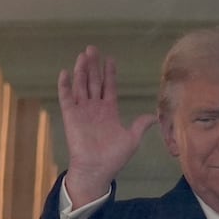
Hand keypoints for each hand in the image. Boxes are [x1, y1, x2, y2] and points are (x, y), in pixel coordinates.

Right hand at [57, 45, 156, 205]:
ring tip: (83, 55)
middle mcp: (95, 108)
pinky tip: (65, 73)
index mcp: (109, 111)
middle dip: (93, 65)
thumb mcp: (132, 140)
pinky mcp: (71, 117)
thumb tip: (154, 117)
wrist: (97, 170)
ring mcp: (82, 111)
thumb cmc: (113, 158)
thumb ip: (140, 125)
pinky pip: (66, 98)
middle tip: (93, 48)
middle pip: (93, 81)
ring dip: (81, 71)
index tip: (110, 60)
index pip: (109, 87)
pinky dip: (64, 86)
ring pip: (81, 86)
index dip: (109, 73)